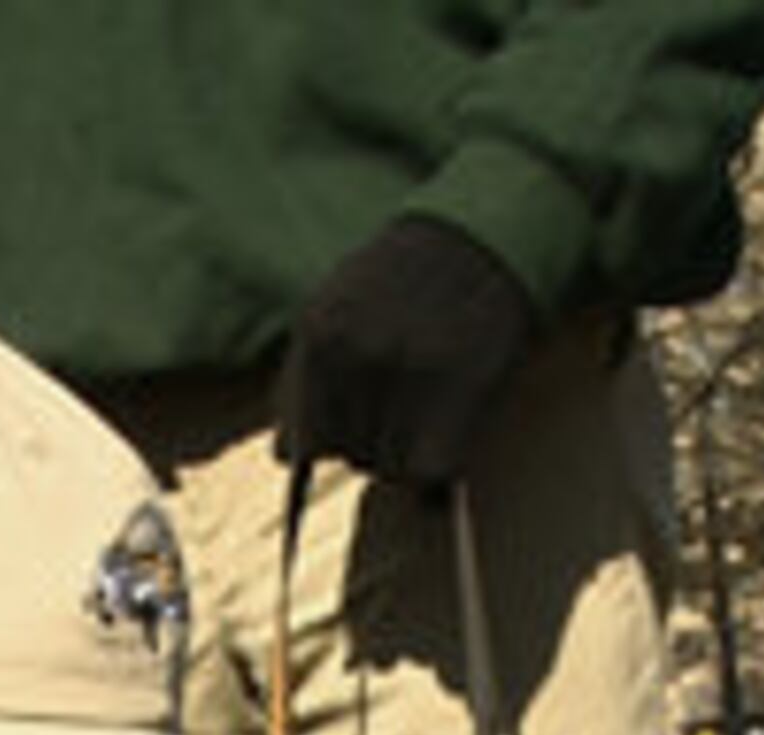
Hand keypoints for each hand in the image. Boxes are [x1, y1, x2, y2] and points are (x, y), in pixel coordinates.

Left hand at [277, 215, 537, 488]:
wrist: (479, 238)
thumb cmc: (402, 280)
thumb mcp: (333, 307)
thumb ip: (301, 375)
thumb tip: (284, 454)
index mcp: (318, 335)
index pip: (302, 444)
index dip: (330, 445)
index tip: (351, 434)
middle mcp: (356, 355)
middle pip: (349, 456)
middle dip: (371, 446)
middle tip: (402, 410)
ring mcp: (407, 372)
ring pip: (388, 467)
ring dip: (406, 454)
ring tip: (426, 409)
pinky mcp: (457, 388)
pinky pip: (429, 468)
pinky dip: (438, 463)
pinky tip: (448, 433)